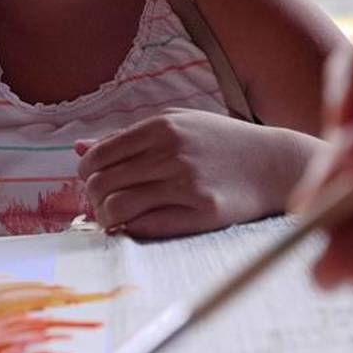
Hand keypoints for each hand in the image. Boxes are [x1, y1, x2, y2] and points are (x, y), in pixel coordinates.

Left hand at [77, 108, 316, 237]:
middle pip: (101, 183)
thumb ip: (127, 136)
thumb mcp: (177, 124)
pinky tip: (134, 224)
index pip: (97, 156)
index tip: (94, 180)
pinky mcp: (201, 212)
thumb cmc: (220, 143)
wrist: (273, 163)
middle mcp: (171, 153)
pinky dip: (130, 228)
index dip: (86, 173)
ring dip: (107, 216)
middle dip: (93, 197)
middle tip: (103, 202)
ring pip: (117, 207)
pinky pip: (146, 225)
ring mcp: (186, 183)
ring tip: (114, 217)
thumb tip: (78, 148)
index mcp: (160, 127)